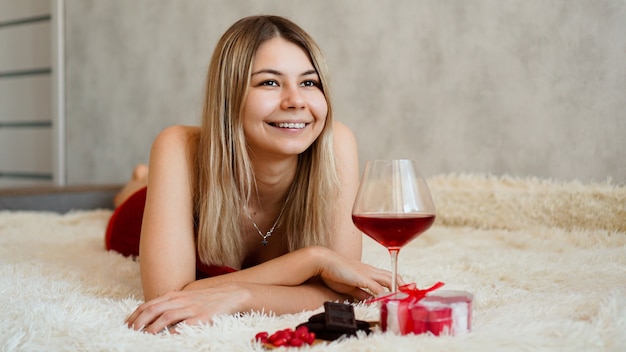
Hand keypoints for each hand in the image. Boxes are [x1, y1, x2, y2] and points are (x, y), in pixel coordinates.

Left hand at [126, 283, 248, 333]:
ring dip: (153, 326)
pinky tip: (167, 337)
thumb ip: (171, 303)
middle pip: (155, 309)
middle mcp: (181, 300)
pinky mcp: (203, 316)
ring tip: (144, 335)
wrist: (231, 295)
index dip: (136, 314)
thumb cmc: (207, 299)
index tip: (127, 324)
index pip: (150, 304)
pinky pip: (186, 324)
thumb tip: (153, 313)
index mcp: (175, 295)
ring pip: (167, 316)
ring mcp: (192, 308)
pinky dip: (175, 330)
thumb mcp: (187, 297)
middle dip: (140, 320)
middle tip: (131, 331)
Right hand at [313, 247, 402, 299]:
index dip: (397, 283)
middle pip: (392, 276)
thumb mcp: (350, 286)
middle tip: (410, 294)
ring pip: (389, 279)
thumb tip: (369, 300)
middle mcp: (370, 271)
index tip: (404, 291)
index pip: (387, 276)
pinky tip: (388, 300)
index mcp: (368, 271)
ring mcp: (367, 273)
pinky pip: (377, 287)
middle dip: (403, 285)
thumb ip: (361, 293)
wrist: (323, 261)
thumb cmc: (334, 272)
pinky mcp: (362, 278)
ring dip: (398, 288)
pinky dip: (384, 294)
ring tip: (405, 298)